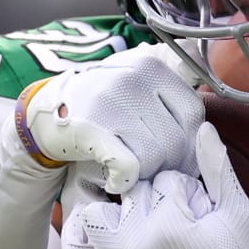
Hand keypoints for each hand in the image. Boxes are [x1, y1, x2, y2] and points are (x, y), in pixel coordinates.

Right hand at [17, 50, 203, 193]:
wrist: (45, 114)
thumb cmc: (100, 104)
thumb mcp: (135, 79)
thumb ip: (171, 82)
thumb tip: (203, 70)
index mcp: (149, 66)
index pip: (193, 113)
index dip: (188, 139)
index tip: (173, 151)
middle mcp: (131, 79)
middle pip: (176, 138)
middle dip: (167, 162)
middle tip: (150, 167)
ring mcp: (110, 103)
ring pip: (156, 156)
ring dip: (146, 173)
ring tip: (132, 171)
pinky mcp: (91, 130)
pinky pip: (129, 166)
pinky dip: (125, 181)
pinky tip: (117, 181)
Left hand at [61, 122, 248, 248]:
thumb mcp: (238, 216)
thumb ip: (219, 171)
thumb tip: (203, 128)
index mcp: (164, 228)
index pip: (163, 181)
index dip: (183, 189)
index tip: (195, 207)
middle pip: (127, 196)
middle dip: (148, 199)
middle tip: (169, 218)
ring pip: (91, 221)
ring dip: (109, 218)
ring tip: (132, 225)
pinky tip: (112, 247)